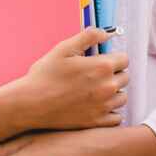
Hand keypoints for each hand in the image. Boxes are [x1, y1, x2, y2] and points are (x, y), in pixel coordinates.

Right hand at [2, 27, 128, 132]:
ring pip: (122, 97)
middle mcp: (107, 87)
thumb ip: (88, 37)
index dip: (114, 58)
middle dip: (114, 74)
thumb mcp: (64, 48)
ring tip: (96, 91)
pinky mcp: (96, 122)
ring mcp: (103, 106)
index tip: (102, 61)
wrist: (30, 104)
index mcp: (102, 67)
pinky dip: (110, 112)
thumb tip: (105, 33)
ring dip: (114, 93)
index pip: (124, 59)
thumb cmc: (45, 76)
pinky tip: (97, 106)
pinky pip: (116, 117)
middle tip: (96, 76)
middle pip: (125, 78)